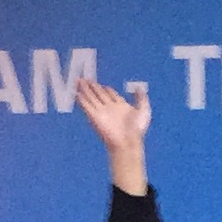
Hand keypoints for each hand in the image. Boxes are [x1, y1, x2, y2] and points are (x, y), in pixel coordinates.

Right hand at [74, 75, 152, 193]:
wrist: (127, 142)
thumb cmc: (136, 128)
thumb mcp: (144, 110)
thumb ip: (141, 98)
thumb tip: (139, 88)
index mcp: (120, 106)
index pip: (110, 94)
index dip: (105, 89)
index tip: (100, 84)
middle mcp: (109, 107)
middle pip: (99, 94)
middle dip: (92, 86)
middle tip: (84, 79)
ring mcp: (101, 112)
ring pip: (91, 98)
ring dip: (85, 89)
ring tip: (78, 81)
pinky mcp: (94, 117)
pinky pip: (86, 106)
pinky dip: (81, 100)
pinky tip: (77, 93)